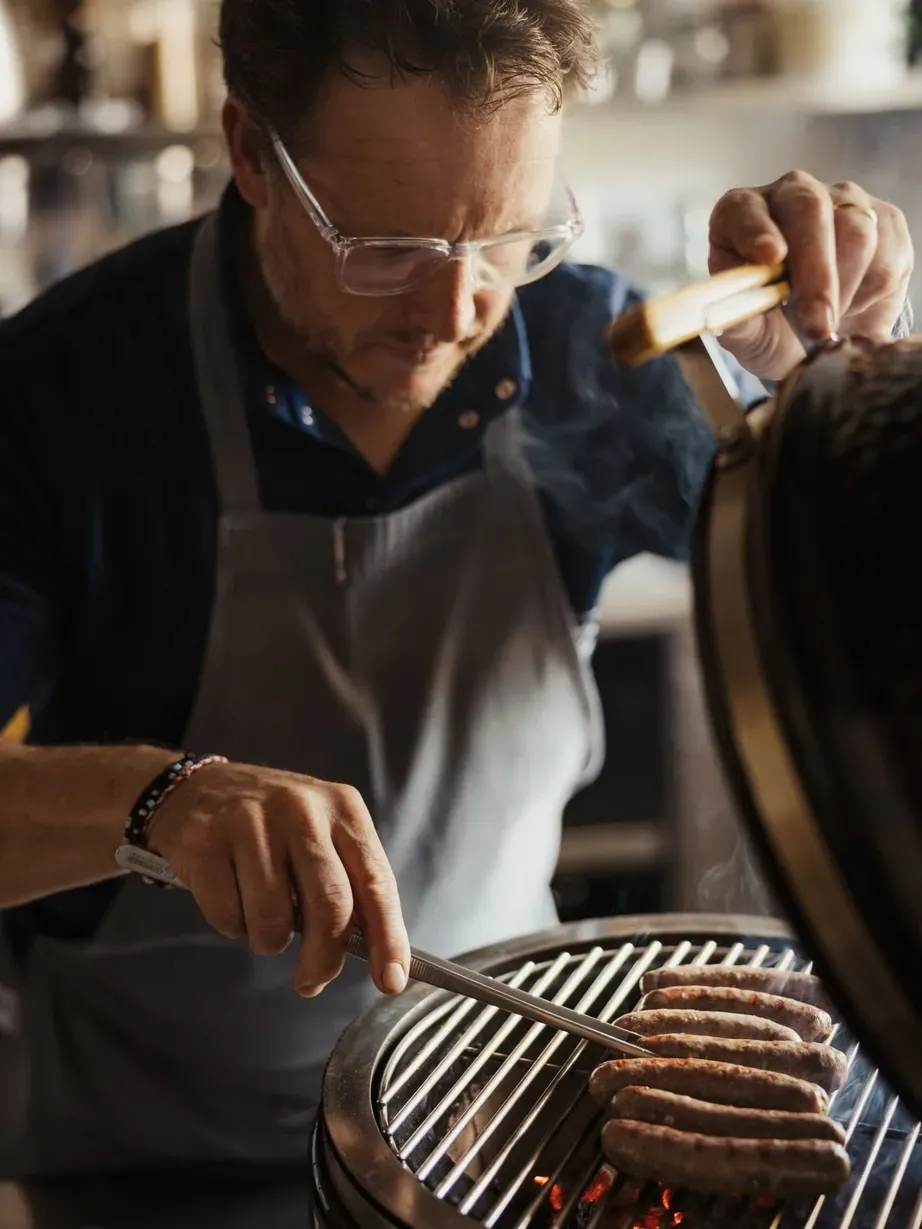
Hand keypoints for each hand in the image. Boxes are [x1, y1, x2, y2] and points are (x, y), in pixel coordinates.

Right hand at [145, 760, 409, 997]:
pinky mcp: (206, 841)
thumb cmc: (274, 824)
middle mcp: (302, 809)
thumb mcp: (323, 834)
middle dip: (324, 958)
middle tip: (311, 981)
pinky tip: (232, 897)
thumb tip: (370, 951)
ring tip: (263, 920)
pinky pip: (227, 916)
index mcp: (343, 808)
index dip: (388, 938)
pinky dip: (232, 925)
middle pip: (331, 905)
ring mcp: (251, 822)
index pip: (376, 881)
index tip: (390, 981)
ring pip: (273, 920)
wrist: (198, 788)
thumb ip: (348, 882)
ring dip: (269, 941)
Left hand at [709, 171, 913, 379]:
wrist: (820, 337)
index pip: (744, 209)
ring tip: (827, 326)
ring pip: (855, 230)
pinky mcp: (884, 218)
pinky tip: (851, 307)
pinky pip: (887, 250)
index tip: (770, 258)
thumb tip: (731, 318)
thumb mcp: (748, 335)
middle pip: (809, 209)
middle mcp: (790, 195)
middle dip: (815, 272)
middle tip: (817, 324)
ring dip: (845, 289)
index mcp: (741, 215)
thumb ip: (739, 324)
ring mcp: (841, 200)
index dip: (756, 230)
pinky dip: (870, 291)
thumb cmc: (772, 327)